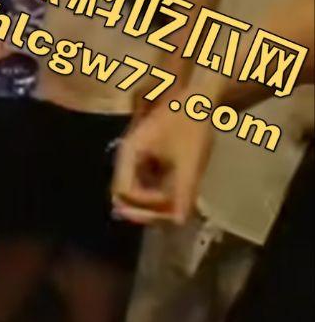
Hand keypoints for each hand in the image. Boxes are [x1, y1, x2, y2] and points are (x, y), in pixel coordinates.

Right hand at [111, 98, 212, 224]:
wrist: (199, 99)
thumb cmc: (191, 124)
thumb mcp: (189, 161)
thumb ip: (182, 192)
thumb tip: (178, 223)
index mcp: (128, 154)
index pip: (123, 191)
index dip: (144, 204)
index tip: (170, 201)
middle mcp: (126, 159)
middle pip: (125, 197)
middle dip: (146, 211)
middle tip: (171, 218)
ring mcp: (136, 160)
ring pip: (136, 194)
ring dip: (154, 206)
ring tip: (177, 208)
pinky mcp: (147, 162)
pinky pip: (147, 186)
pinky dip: (160, 196)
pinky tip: (178, 198)